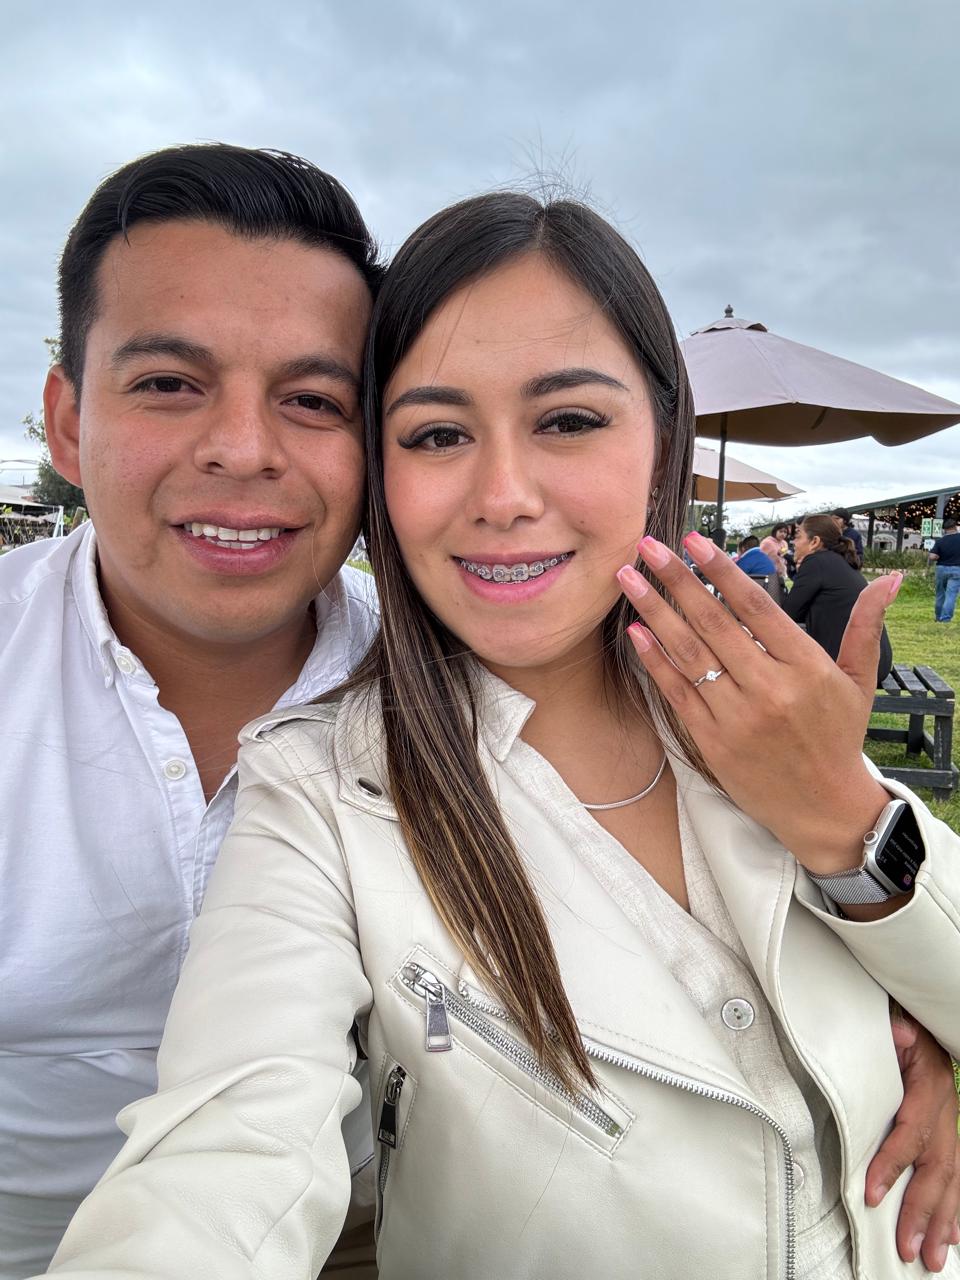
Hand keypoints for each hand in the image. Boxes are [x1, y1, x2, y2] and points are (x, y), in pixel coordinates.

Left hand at [617, 532, 899, 876]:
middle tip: (647, 546)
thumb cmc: (838, 738)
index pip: (755, 607)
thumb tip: (888, 580)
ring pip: (688, 655)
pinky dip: (654, 662)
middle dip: (677, 581)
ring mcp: (737, 717)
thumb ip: (864, 627)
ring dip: (655, 613)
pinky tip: (635, 632)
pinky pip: (677, 694)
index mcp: (806, 667)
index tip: (694, 541)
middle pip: (713, 624)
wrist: (823, 809)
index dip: (722, 571)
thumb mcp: (859, 682)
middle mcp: (770, 689)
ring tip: (629, 579)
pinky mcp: (712, 743)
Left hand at [867, 1010, 959, 1271]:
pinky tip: (952, 1237)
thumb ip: (895, 1031)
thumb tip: (899, 1032)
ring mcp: (952, 1125)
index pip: (912, 1132)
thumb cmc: (900, 1029)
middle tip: (909, 1247)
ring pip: (952, 1180)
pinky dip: (956, 1210)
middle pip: (938, 1168)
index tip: (873, 1194)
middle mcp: (948, 1111)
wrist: (919, 1026)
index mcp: (931, 1085)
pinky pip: (957, 1177)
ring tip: (933, 1258)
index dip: (893, 1164)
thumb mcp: (896, 1025)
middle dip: (923, 1212)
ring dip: (943, 1221)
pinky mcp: (949, 1135)